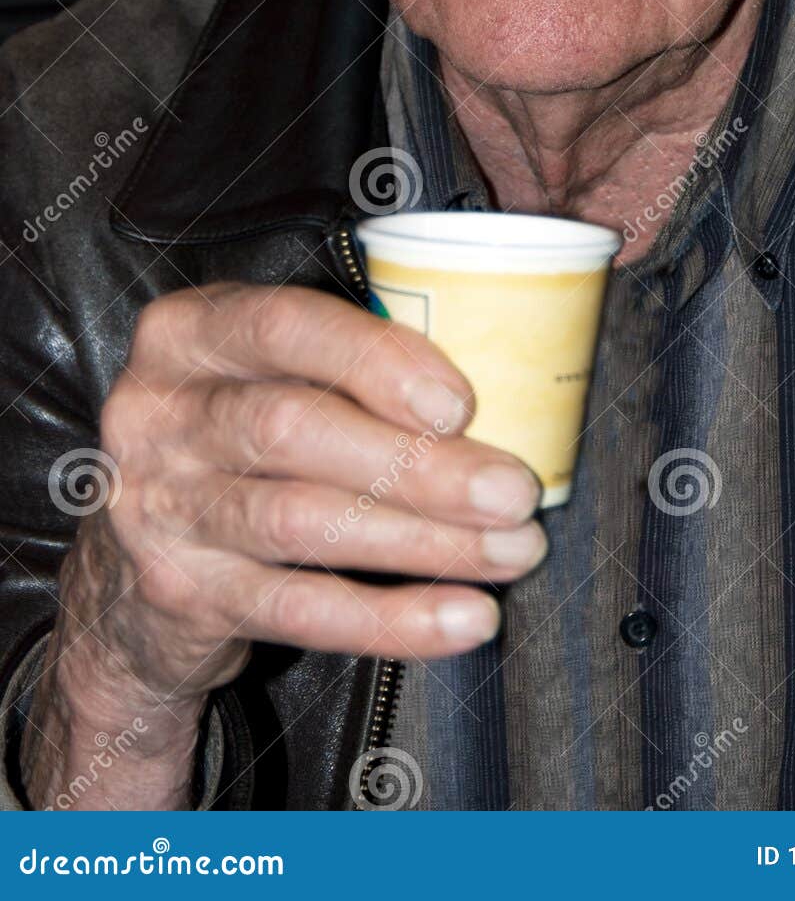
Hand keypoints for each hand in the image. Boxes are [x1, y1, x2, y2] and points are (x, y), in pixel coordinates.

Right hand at [58, 280, 544, 712]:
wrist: (131, 562)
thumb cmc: (244, 437)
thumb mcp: (270, 372)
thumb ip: (352, 363)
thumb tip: (507, 387)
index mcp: (189, 333)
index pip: (283, 326)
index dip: (375, 361)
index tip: (461, 404)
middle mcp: (158, 414)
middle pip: (295, 429)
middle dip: (420, 465)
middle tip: (513, 493)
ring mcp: (160, 507)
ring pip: (303, 522)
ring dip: (423, 541)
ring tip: (510, 552)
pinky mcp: (181, 593)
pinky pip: (301, 609)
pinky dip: (393, 617)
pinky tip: (464, 616)